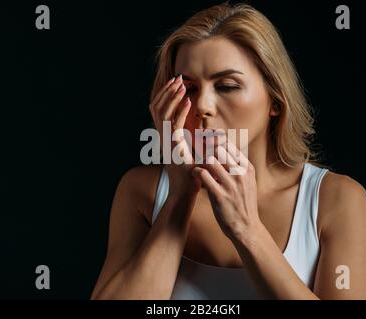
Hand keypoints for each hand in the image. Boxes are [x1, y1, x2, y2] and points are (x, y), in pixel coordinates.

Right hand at [149, 75, 200, 196]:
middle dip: (167, 91)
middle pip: (157, 107)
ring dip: (172, 97)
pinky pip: (173, 125)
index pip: (159, 111)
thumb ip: (197, 141)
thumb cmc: (191, 175)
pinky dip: (180, 112)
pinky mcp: (172, 147)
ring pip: (162, 113)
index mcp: (165, 136)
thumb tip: (209, 132)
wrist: (185, 192)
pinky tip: (189, 103)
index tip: (178, 84)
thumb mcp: (194, 154)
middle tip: (179, 78)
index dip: (166, 96)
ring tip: (182, 84)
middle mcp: (162, 137)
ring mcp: (165, 141)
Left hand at [192, 141, 261, 240]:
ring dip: (201, 161)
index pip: (230, 146)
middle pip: (219, 149)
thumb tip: (227, 152)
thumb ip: (240, 167)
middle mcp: (240, 174)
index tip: (207, 145)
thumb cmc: (244, 204)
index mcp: (247, 168)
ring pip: (210, 160)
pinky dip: (197, 172)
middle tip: (198, 153)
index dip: (215, 143)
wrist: (247, 227)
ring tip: (197, 165)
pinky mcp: (219, 195)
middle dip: (206, 150)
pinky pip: (203, 175)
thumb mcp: (248, 182)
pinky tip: (196, 175)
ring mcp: (230, 185)